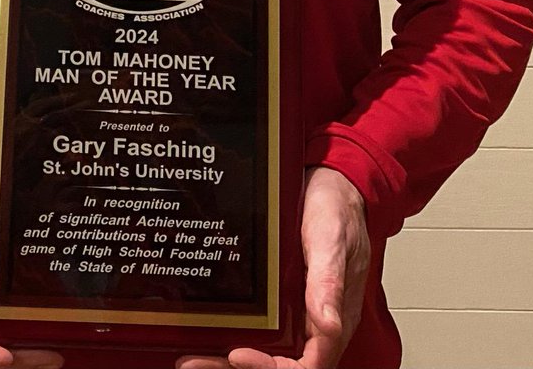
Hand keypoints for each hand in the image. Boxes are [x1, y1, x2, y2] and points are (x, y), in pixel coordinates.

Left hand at [178, 166, 369, 368]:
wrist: (329, 181)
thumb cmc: (338, 211)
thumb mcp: (332, 241)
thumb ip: (328, 283)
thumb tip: (328, 325)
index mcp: (331, 319)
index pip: (305, 366)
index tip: (239, 354)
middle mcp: (310, 321)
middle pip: (276, 362)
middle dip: (236, 367)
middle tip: (197, 361)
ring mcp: (292, 308)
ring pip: (262, 346)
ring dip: (226, 356)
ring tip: (193, 355)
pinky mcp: (277, 293)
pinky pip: (255, 321)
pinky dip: (230, 328)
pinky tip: (207, 326)